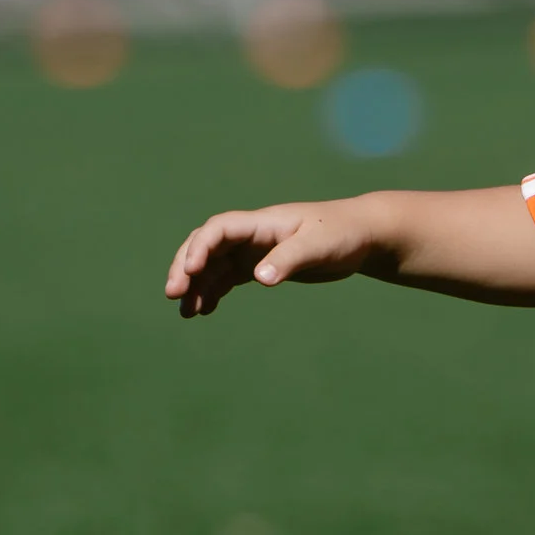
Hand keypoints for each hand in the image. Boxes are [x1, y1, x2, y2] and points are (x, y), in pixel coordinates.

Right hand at [166, 199, 385, 316]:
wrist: (361, 236)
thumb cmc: (342, 234)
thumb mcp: (318, 246)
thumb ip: (288, 260)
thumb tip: (259, 278)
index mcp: (262, 223)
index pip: (219, 229)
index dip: (199, 247)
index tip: (189, 271)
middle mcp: (252, 234)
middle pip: (206, 245)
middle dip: (185, 266)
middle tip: (173, 294)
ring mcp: (254, 250)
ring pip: (214, 264)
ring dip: (196, 285)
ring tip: (185, 312)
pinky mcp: (262, 265)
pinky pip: (228, 277)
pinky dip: (213, 291)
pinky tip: (205, 309)